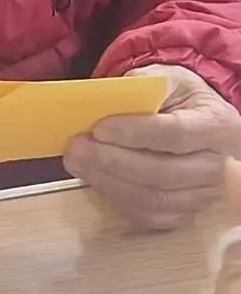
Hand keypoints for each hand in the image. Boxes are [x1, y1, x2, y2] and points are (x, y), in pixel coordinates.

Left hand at [65, 65, 240, 230]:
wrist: (190, 116)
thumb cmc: (174, 95)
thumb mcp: (159, 78)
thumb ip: (132, 90)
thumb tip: (94, 106)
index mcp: (218, 125)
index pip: (177, 134)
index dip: (136, 133)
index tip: (99, 128)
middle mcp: (218, 166)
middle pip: (165, 173)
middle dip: (113, 161)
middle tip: (76, 147)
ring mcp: (204, 195)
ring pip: (155, 199)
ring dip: (109, 182)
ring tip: (77, 161)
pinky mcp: (185, 213)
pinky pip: (149, 215)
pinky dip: (116, 198)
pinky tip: (94, 178)